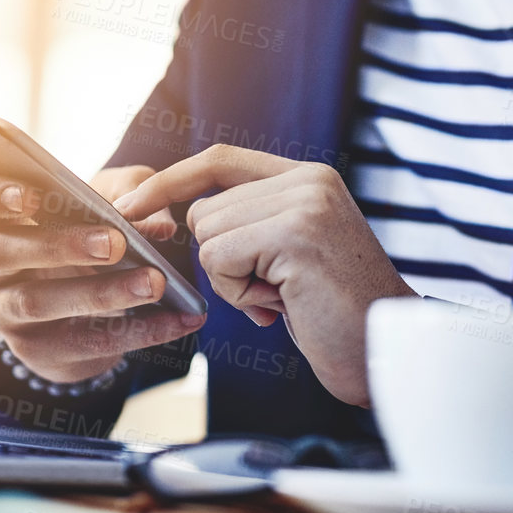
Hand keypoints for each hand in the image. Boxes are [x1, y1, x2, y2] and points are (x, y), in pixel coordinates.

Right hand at [0, 165, 203, 384]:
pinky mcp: (35, 351)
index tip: (27, 194)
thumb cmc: (88, 231)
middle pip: (0, 251)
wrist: (86, 306)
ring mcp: (3, 311)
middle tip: (116, 242)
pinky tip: (177, 320)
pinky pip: (83, 341)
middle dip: (58, 245)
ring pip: (39, 303)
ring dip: (101, 293)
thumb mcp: (107, 200)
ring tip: (155, 283)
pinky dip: (138, 331)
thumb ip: (130, 194)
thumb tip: (158, 223)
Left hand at [114, 145, 409, 406]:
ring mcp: (306, 203)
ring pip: (209, 236)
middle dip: (224, 262)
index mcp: (308, 177)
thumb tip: (186, 211)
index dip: (170, 181)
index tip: (128, 205)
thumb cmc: (332, 313)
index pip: (219, 161)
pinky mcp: (297, 233)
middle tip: (275, 289)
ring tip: (283, 296)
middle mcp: (309, 179)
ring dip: (233, 281)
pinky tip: (282, 305)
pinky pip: (221, 259)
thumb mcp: (289, 252)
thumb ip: (252, 221)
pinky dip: (240, 293)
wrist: (383, 351)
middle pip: (205, 210)